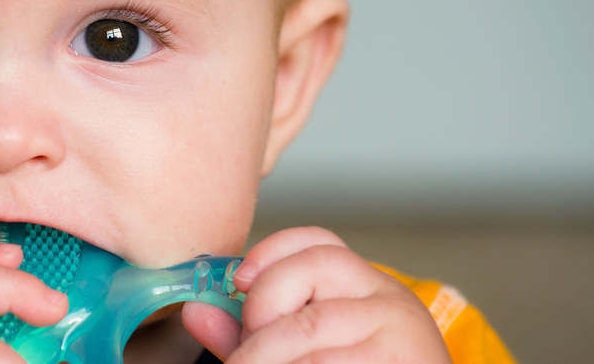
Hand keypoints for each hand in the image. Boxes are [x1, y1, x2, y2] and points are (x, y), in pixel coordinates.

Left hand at [184, 227, 451, 362]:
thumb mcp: (309, 353)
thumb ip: (251, 334)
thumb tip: (195, 311)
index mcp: (366, 287)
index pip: (319, 241)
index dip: (270, 251)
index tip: (237, 280)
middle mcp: (388, 300)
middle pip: (310, 270)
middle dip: (261, 308)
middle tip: (246, 350)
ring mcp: (397, 333)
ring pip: (309, 325)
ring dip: (264, 352)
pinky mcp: (395, 362)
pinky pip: (326, 362)